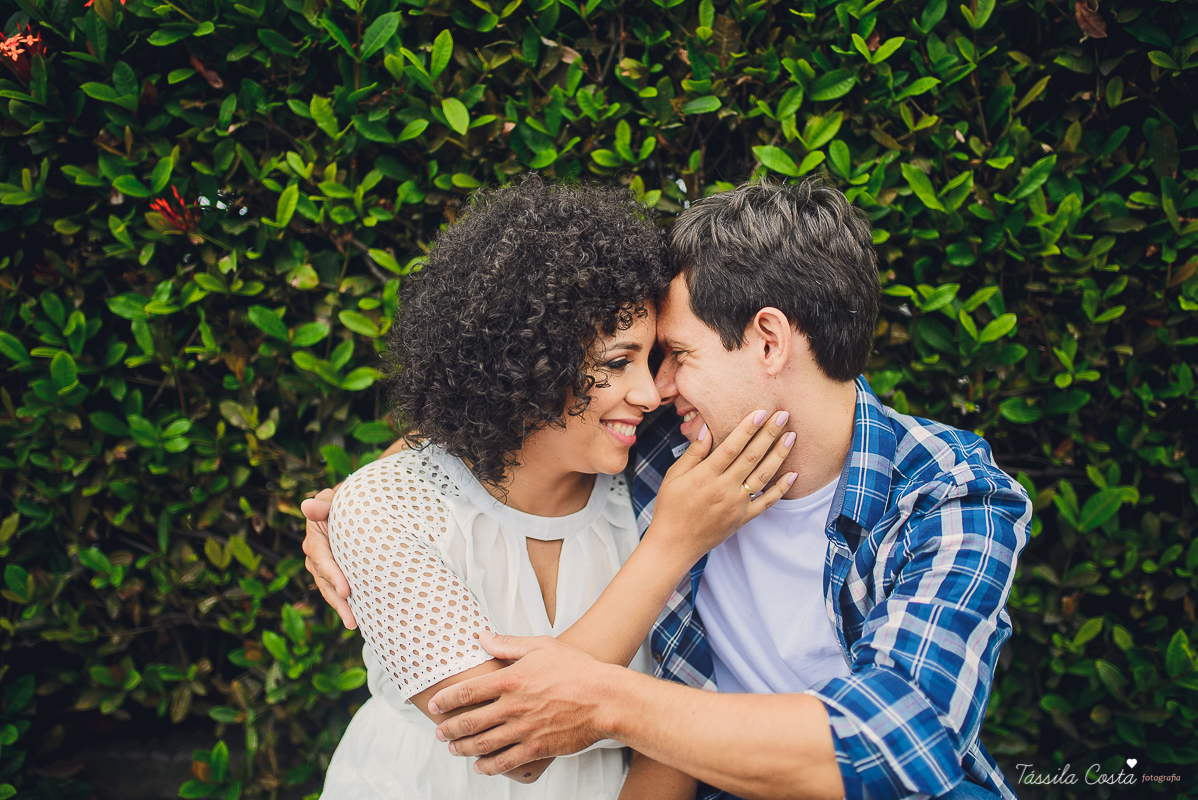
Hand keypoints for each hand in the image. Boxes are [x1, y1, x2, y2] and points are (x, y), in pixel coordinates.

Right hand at [301, 487, 355, 628]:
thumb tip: (307, 506)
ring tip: (354, 623)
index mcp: (315, 536)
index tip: (346, 590)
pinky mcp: (339, 572)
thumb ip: (323, 503)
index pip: (321, 558)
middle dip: (337, 600)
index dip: (332, 575)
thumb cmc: (349, 497)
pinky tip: (359, 618)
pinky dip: (348, 603)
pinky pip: (340, 590)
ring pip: (330, 589)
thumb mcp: (335, 496)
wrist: (360, 503)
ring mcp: (326, 565)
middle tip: (352, 616)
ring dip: (342, 607)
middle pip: (324, 580)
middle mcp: (316, 554)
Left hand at [429, 634, 615, 775]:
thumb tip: (481, 636)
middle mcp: (512, 706)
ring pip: (482, 744)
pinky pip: (505, 762)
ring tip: (453, 749)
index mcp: (511, 679)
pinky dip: (488, 766)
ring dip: (463, 749)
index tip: (434, 705)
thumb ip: (508, 644)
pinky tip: (480, 766)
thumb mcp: (542, 646)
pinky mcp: (536, 748)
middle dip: (449, 729)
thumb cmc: (577, 669)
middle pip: (468, 722)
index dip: (445, 700)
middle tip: (439, 732)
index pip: (467, 692)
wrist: (605, 699)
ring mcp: (523, 729)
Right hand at [650, 409, 796, 560]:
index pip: (732, 446)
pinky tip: (792, 474)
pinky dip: (781, 488)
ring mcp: (736, 505)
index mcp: (706, 476)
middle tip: (783, 415)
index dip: (748, 428)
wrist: (674, 544)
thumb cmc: (670, 507)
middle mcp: (724, 489)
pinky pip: (766, 502)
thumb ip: (693, 452)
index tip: (761, 412)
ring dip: (779, 455)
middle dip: (769, 434)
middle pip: (752, 456)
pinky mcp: (743, 519)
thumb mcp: (674, 476)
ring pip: (763, 476)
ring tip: (791, 437)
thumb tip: (706, 428)